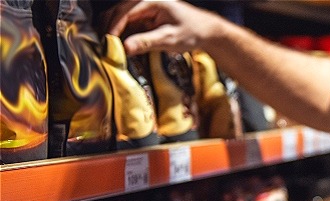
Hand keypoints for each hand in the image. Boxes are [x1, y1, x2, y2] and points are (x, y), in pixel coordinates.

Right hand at [105, 0, 221, 55]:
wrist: (205, 31)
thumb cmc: (192, 32)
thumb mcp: (169, 39)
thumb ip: (146, 42)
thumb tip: (125, 48)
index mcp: (151, 1)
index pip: (124, 13)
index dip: (113, 29)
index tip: (108, 44)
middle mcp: (145, 1)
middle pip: (117, 13)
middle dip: (110, 30)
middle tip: (106, 49)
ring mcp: (144, 8)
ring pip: (120, 18)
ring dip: (115, 33)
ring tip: (112, 50)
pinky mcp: (145, 17)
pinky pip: (128, 24)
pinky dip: (123, 35)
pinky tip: (122, 47)